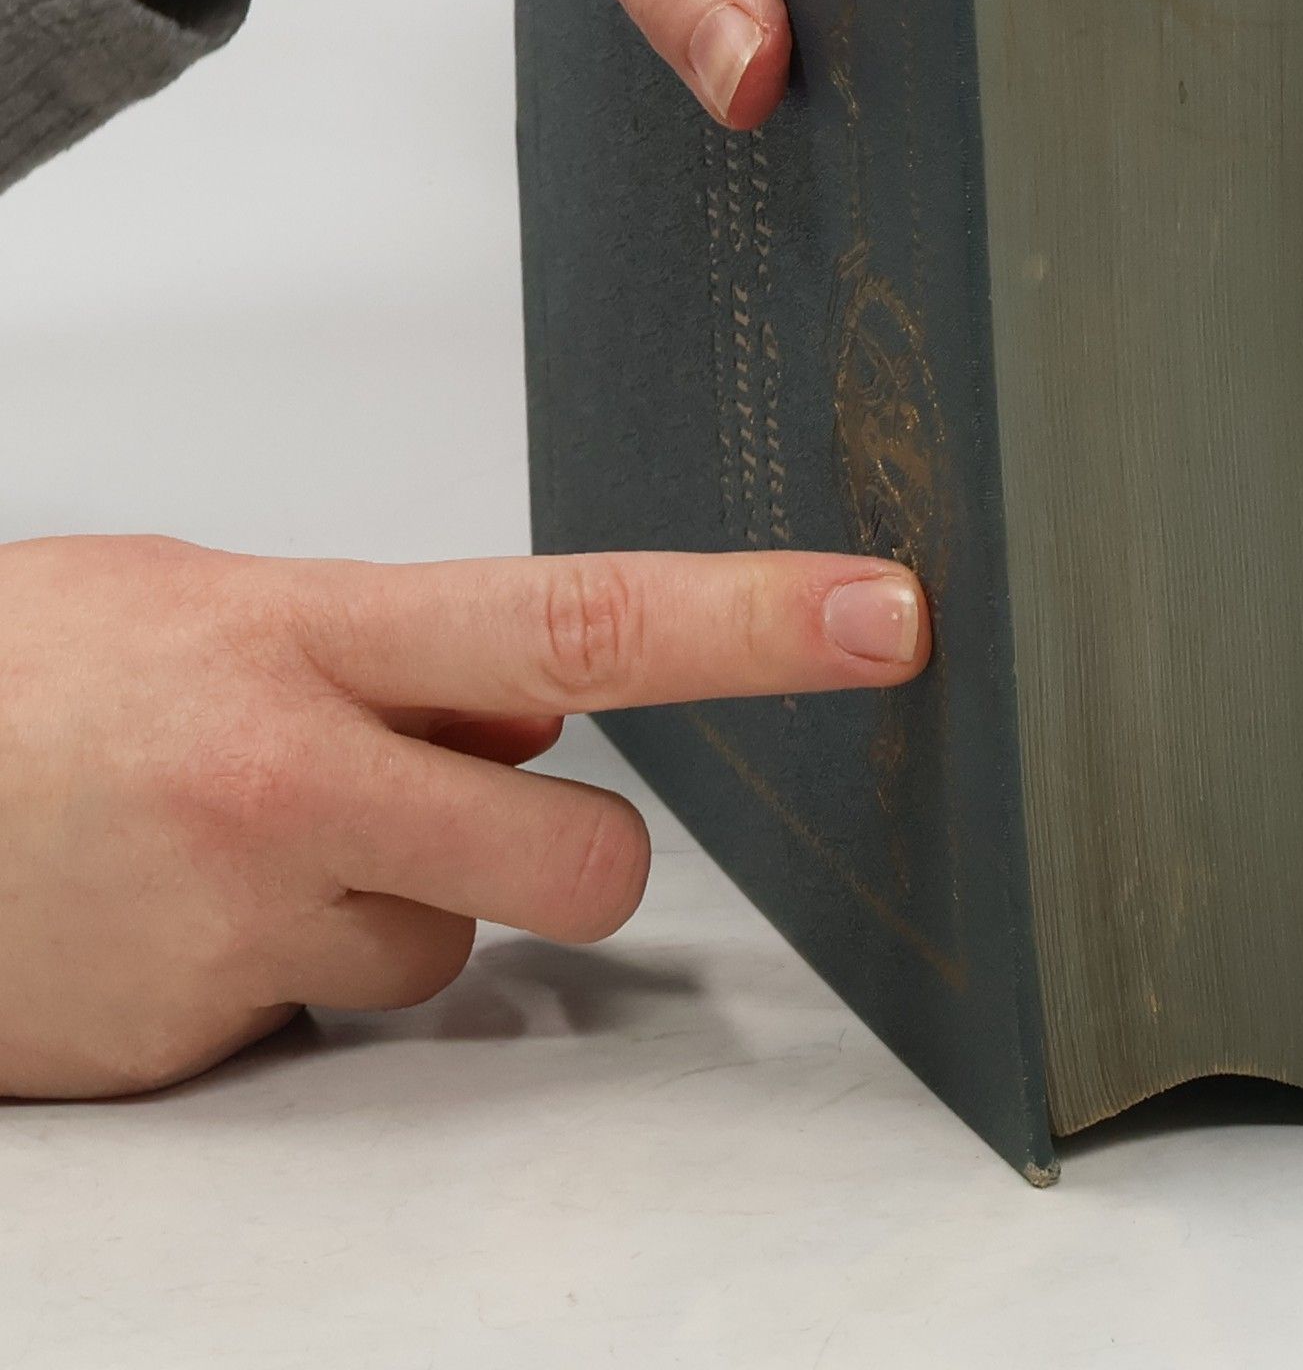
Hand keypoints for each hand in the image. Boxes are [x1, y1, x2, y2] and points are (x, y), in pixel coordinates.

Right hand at [0, 532, 927, 1096]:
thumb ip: (399, 652)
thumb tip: (543, 711)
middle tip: (483, 807)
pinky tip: (188, 908)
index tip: (881, 616)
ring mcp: (245, 924)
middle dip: (588, 855)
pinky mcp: (201, 1039)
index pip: (584, 620)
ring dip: (392, 904)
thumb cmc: (23, 680)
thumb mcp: (218, 600)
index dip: (751, 621)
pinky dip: (296, 968)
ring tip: (246, 842)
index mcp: (304, 634)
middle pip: (589, 853)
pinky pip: (334, 1012)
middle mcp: (288, 779)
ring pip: (450, 949)